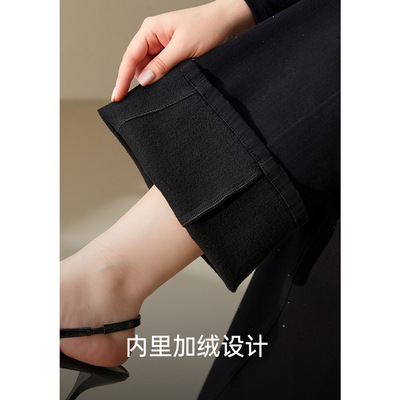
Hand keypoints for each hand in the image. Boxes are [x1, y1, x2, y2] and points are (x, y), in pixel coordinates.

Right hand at [112, 0, 254, 100]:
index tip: (117, 97)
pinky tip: (171, 83)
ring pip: (149, 70)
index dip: (122, 79)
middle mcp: (153, 38)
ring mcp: (163, 47)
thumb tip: (144, 80)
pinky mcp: (172, 55)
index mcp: (150, 30)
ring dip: (156, 80)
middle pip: (137, 66)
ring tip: (171, 84)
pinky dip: (164, 79)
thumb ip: (162, 65)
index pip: (130, 57)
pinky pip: (161, 71)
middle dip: (142, 81)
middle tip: (148, 98)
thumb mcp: (184, 47)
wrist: (229, 22)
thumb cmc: (208, 26)